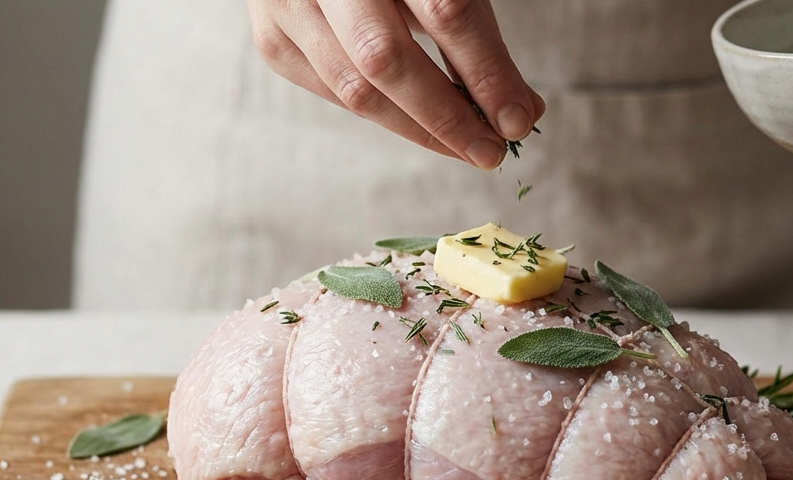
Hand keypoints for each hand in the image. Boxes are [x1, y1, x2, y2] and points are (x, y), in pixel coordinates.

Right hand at [246, 0, 544, 169]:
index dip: (485, 72)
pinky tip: (420, 126)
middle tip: (491, 152)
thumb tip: (520, 111)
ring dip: (418, 130)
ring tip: (464, 147)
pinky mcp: (273, 39)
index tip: (518, 120)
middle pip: (387, 59)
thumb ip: (473, 29)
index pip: (445, 12)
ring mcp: (288, 4)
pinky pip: (334, 93)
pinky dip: (383, 116)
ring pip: (355, 89)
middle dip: (447, 117)